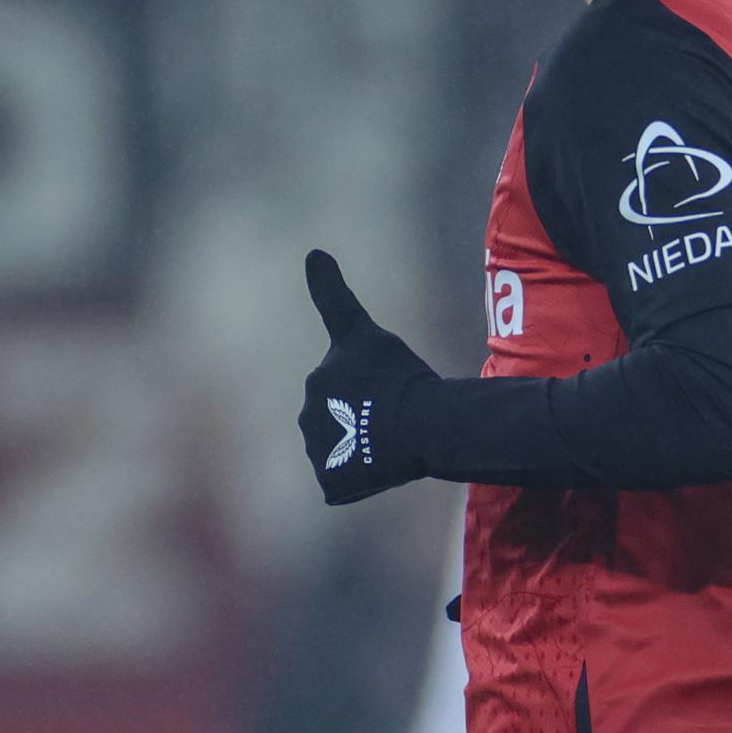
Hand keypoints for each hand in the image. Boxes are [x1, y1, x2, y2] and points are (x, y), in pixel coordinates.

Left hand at [297, 250, 441, 504]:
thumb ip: (332, 294)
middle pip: (340, 417)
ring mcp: (319, 451)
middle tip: (397, 415)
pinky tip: (384, 466)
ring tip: (395, 441)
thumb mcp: (367, 329)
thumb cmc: (402, 373)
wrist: (421, 424)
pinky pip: (345, 479)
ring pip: (343, 450)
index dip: (357, 386)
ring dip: (363, 447)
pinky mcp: (330, 481)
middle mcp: (309, 413)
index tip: (375, 394)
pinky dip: (362, 476)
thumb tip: (311, 251)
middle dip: (363, 417)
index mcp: (320, 378)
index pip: (336, 383)